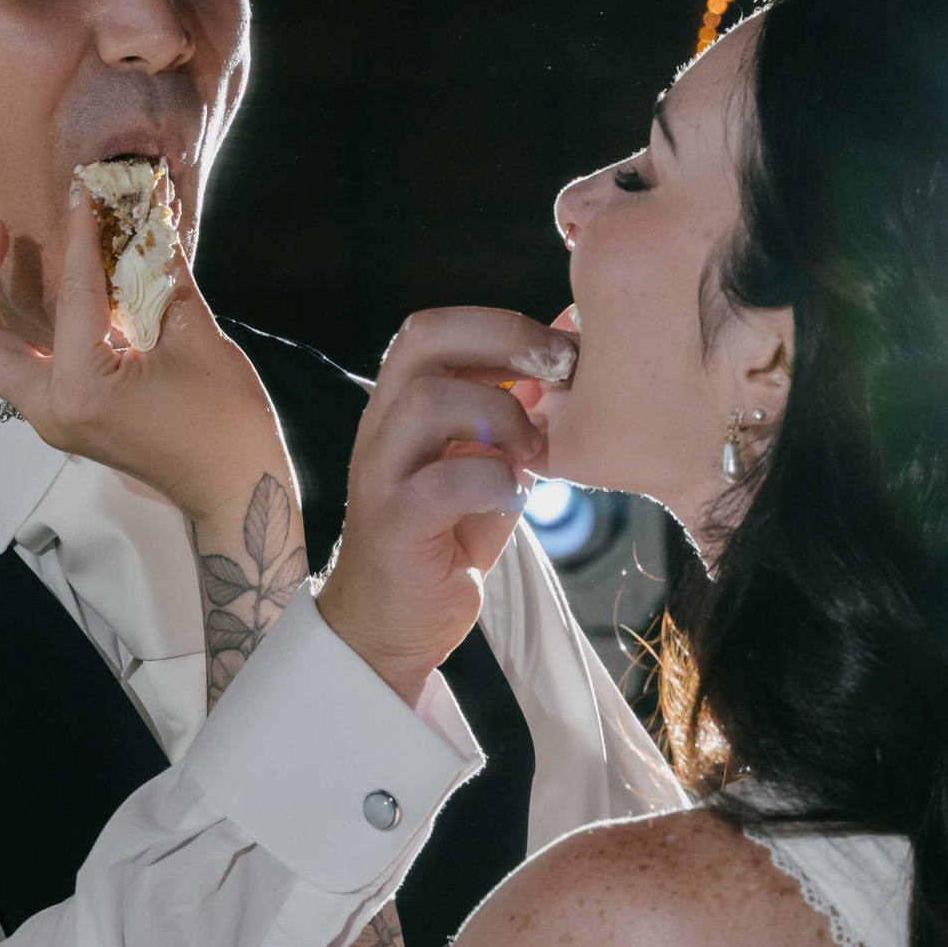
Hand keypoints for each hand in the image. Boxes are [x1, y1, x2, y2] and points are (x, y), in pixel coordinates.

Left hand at [0, 191, 288, 529]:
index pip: (72, 294)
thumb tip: (143, 210)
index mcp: (84, 388)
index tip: (80, 191)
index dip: (79, 237)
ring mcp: (49, 418)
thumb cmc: (225, 421)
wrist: (232, 489)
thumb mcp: (197, 337)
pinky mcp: (58, 416)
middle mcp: (51, 408)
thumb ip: (160, 272)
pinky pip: (4, 371)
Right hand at [314, 305, 576, 703]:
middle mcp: (382, 427)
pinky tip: (513, 498)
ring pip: (428, 403)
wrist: (394, 622)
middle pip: (423, 341)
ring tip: (529, 452)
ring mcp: (380, 474)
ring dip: (500, 416)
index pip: (435, 327)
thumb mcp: (485, 463)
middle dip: (504, 344)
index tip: (559, 354)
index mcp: (402, 404)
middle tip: (556, 376)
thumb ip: (514, 417)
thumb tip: (567, 364)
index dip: (501, 324)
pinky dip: (494, 482)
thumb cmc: (445, 538)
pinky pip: (443, 483)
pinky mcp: (393, 525)